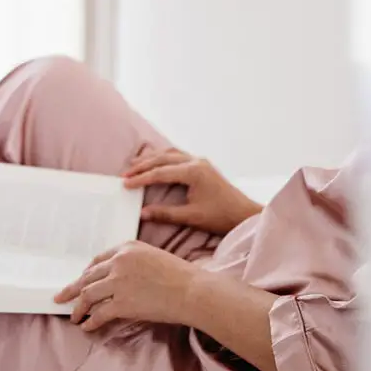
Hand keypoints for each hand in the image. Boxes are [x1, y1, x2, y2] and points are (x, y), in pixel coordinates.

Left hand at [53, 241, 196, 331]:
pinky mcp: (121, 303)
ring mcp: (118, 283)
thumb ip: (133, 263)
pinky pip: (98, 314)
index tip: (81, 281)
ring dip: (77, 308)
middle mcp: (118, 262)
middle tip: (61, 297)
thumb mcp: (153, 257)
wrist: (193, 291)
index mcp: (127, 247)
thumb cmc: (181, 276)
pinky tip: (87, 327)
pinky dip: (90, 322)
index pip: (98, 261)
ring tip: (74, 317)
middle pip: (87, 277)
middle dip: (72, 289)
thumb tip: (117, 280)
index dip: (86, 273)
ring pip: (87, 295)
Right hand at [122, 148, 262, 234]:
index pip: (160, 172)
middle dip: (142, 166)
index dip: (141, 178)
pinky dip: (163, 158)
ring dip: (152, 159)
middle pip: (163, 159)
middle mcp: (196, 162)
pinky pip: (178, 156)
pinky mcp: (202, 166)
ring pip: (170, 154)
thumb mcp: (191, 217)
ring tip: (134, 164)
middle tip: (125, 174)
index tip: (126, 184)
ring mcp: (200, 162)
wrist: (245, 214)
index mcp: (194, 172)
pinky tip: (155, 161)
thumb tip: (142, 213)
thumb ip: (165, 214)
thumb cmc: (221, 216)